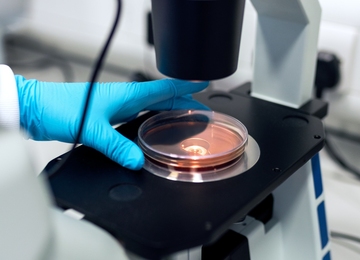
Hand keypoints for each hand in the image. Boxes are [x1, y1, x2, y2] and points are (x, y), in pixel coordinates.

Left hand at [15, 76, 208, 169]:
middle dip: (183, 102)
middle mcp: (125, 98)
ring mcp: (118, 107)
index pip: (163, 88)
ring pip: (151, 107)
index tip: (202, 84)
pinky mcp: (109, 116)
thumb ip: (115, 146)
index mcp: (126, 95)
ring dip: (169, 111)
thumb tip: (138, 161)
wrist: (36, 109)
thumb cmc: (59, 108)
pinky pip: (138, 116)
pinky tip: (153, 130)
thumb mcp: (91, 128)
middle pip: (162, 98)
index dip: (184, 86)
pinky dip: (151, 121)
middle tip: (201, 110)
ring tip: (184, 119)